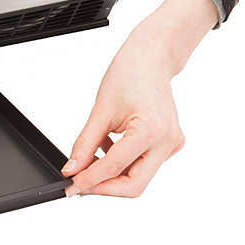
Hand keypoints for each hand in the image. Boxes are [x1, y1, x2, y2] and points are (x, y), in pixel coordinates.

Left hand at [61, 0, 218, 197]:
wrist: (150, 57)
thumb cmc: (129, 73)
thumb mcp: (100, 109)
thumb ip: (85, 143)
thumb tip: (73, 168)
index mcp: (151, 130)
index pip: (115, 168)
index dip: (90, 179)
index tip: (72, 186)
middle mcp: (168, 142)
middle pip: (134, 184)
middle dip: (105, 187)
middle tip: (80, 183)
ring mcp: (172, 144)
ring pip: (140, 176)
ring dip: (113, 173)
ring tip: (92, 157)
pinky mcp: (171, 143)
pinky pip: (145, 163)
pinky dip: (125, 162)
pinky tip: (110, 147)